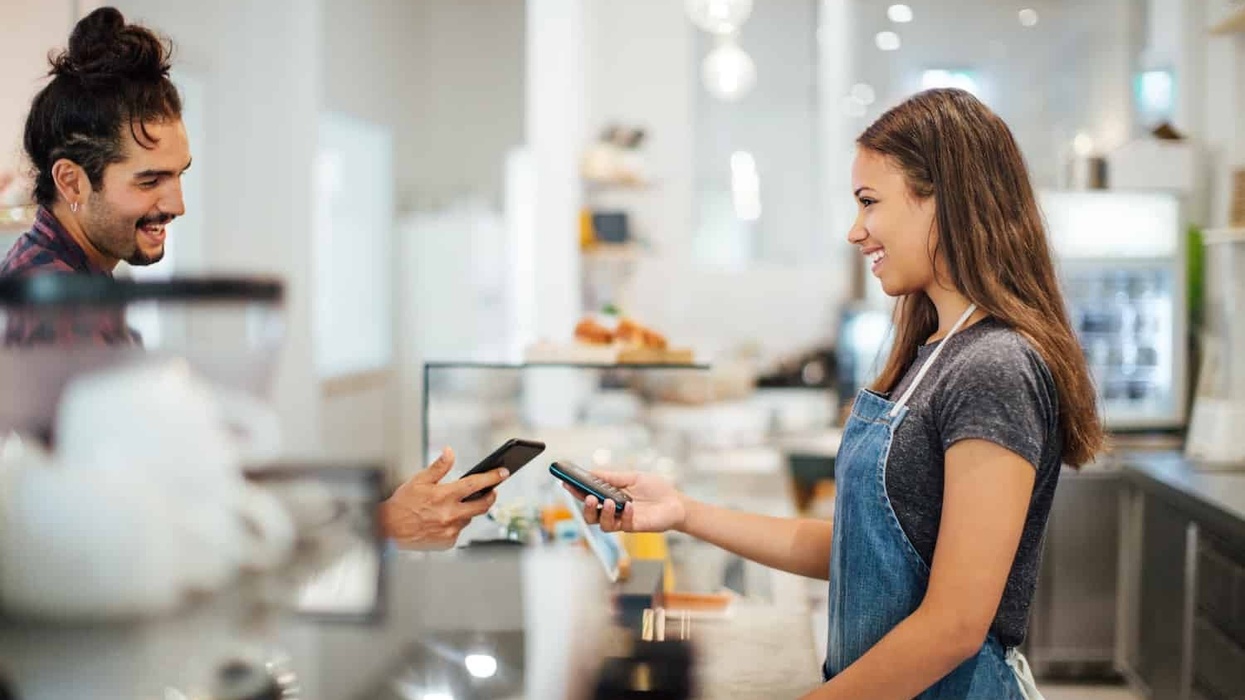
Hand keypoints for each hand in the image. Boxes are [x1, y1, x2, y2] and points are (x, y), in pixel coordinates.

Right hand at [380, 447, 508, 548]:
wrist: (388, 530)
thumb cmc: (402, 504)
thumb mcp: (419, 480)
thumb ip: (438, 467)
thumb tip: (450, 452)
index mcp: (445, 495)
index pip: (476, 484)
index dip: (492, 477)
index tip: (504, 473)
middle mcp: (450, 514)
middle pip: (482, 505)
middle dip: (490, 496)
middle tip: (491, 491)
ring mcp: (450, 530)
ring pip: (469, 518)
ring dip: (467, 511)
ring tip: (454, 506)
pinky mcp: (447, 542)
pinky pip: (458, 531)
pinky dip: (454, 524)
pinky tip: (442, 520)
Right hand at [569, 470, 686, 533]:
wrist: (676, 502)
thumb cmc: (655, 489)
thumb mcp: (632, 477)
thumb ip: (612, 477)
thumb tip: (591, 472)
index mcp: (610, 496)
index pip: (588, 495)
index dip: (576, 490)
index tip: (566, 482)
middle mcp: (613, 510)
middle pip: (590, 515)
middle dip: (585, 507)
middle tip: (588, 497)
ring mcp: (622, 520)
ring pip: (602, 524)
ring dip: (602, 513)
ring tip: (609, 502)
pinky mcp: (633, 527)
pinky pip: (622, 525)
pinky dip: (624, 514)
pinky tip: (630, 506)